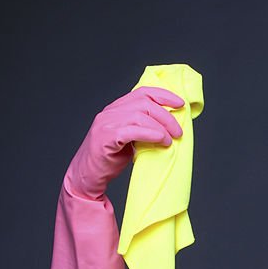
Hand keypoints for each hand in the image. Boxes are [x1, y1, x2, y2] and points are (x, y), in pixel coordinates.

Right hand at [64, 86, 184, 200]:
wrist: (87, 176)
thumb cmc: (110, 158)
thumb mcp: (130, 138)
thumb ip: (143, 128)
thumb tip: (169, 127)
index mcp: (116, 108)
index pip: (143, 92)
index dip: (164, 95)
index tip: (180, 104)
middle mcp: (110, 112)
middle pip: (144, 103)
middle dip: (166, 116)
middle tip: (178, 131)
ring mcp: (105, 124)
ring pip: (139, 115)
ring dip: (160, 126)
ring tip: (170, 140)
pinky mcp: (105, 138)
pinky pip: (131, 131)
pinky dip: (149, 134)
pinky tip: (160, 140)